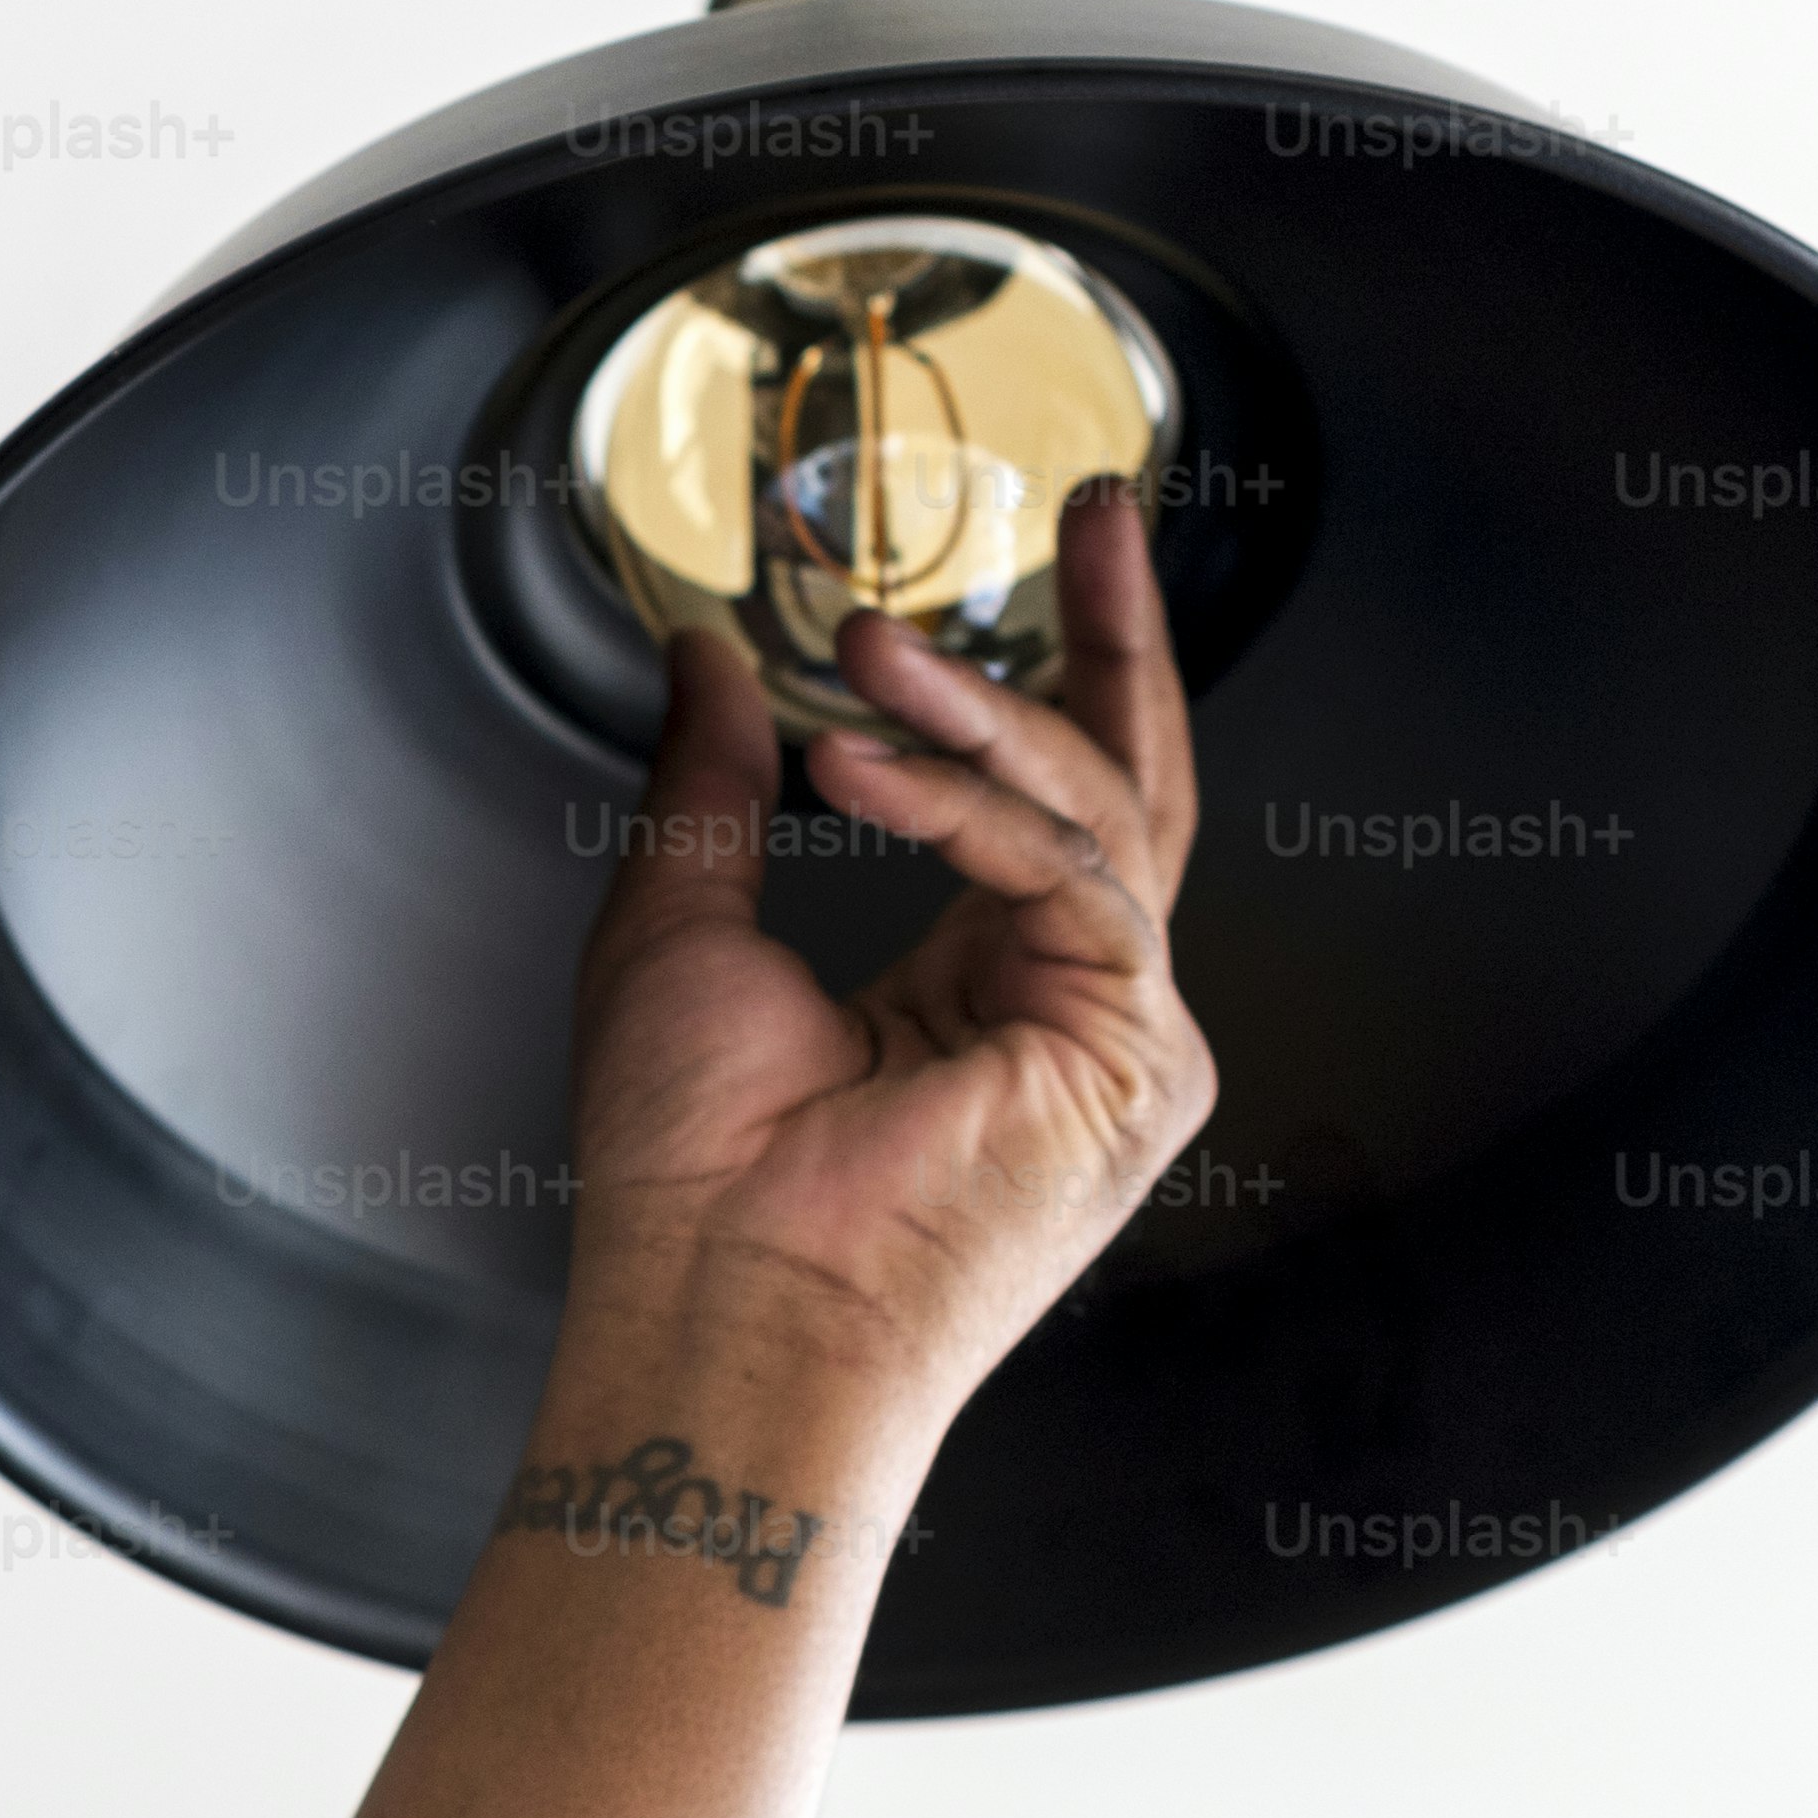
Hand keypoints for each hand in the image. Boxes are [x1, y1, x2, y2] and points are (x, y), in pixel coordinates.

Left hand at [557, 475, 1220, 1418]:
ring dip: (977, 711)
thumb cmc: (691, 1176)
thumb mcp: (682, 927)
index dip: (1043, 671)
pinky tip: (858, 764)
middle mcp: (1069, 1008)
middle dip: (1115, 638)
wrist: (718, 1309)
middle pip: (1131, 783)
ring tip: (862, 651)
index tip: (1045, 548)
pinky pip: (1074, 877)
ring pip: (1095, 812)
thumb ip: (716, 787)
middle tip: (1102, 508)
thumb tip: (708, 659)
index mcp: (979, 986)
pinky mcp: (1135, 1060)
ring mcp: (1117, 1039)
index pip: (1042, 799)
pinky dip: (967, 805)